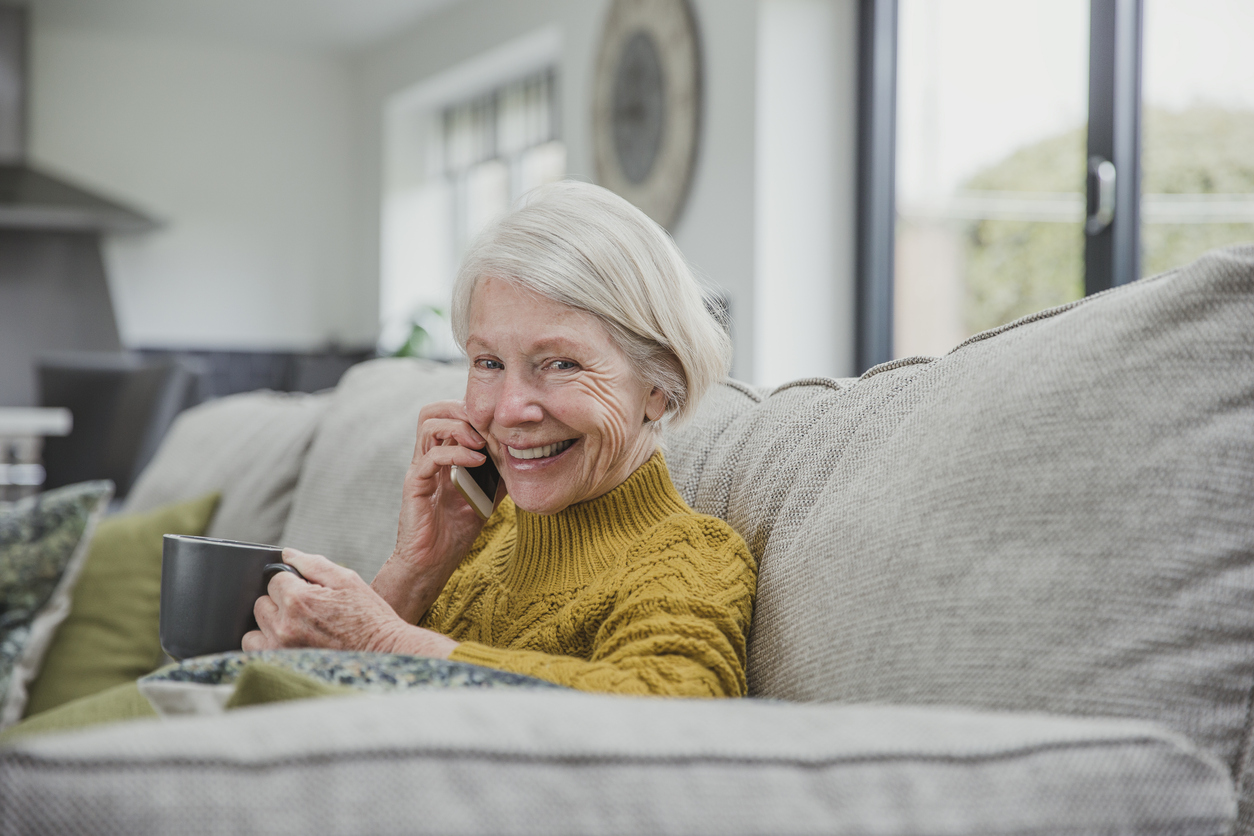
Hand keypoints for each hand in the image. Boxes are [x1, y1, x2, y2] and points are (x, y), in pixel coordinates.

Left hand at [243, 548, 457, 657]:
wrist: (384, 654)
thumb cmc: (369, 617)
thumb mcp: (346, 580)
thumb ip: (312, 563)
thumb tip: (287, 554)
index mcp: (298, 600)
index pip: (274, 580)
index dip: (291, 582)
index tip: (308, 591)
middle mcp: (284, 626)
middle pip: (261, 604)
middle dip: (279, 602)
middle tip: (306, 609)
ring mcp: (281, 650)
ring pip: (253, 631)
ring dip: (268, 626)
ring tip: (294, 628)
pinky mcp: (282, 667)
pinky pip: (256, 652)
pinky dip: (267, 646)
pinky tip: (288, 643)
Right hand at [371, 400, 505, 622]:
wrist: (433, 563)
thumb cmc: (456, 530)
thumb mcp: (487, 495)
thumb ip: (499, 473)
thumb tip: (526, 456)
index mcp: (443, 455)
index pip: (449, 414)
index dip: (472, 411)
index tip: (499, 423)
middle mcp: (428, 457)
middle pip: (433, 410)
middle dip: (462, 409)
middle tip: (487, 426)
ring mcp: (420, 468)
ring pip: (428, 424)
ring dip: (459, 425)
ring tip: (481, 441)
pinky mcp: (415, 484)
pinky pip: (431, 456)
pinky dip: (457, 452)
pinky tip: (478, 461)